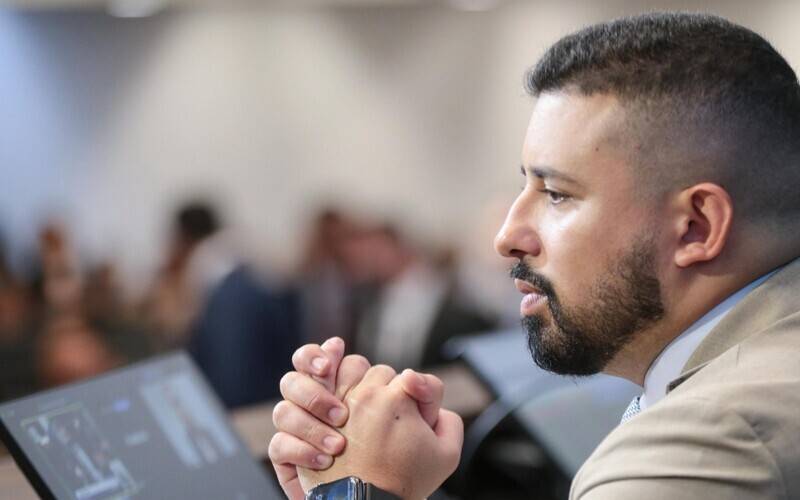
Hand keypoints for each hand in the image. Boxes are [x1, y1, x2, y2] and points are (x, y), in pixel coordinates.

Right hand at [269, 339, 449, 498]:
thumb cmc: (408, 470)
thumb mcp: (434, 435)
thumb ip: (429, 395)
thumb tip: (410, 375)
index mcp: (350, 390)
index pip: (324, 358)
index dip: (323, 355)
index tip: (332, 362)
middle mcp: (320, 407)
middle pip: (296, 378)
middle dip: (313, 390)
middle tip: (340, 413)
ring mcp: (302, 432)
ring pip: (283, 409)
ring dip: (309, 424)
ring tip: (338, 445)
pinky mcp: (290, 460)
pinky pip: (279, 445)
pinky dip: (299, 450)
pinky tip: (325, 461)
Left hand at [301, 364, 463, 498]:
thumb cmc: (403, 483)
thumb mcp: (447, 454)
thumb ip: (450, 419)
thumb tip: (432, 402)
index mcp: (399, 399)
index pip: (419, 381)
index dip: (425, 403)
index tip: (421, 424)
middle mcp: (367, 394)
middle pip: (384, 374)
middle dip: (392, 393)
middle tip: (393, 424)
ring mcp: (340, 402)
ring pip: (355, 372)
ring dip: (363, 387)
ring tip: (367, 416)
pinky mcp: (321, 414)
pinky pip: (326, 384)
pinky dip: (333, 386)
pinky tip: (342, 403)